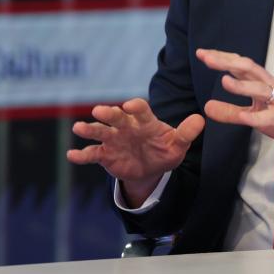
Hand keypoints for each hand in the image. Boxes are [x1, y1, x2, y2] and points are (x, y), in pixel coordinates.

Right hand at [66, 98, 204, 205]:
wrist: (151, 168)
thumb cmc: (164, 151)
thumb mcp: (177, 145)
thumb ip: (186, 133)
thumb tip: (201, 120)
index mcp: (145, 121)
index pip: (140, 110)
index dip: (136, 107)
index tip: (130, 105)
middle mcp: (127, 127)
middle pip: (116, 117)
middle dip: (108, 114)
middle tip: (99, 110)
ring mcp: (114, 140)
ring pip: (100, 132)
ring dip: (90, 129)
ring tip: (78, 128)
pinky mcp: (105, 155)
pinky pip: (92, 154)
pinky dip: (82, 154)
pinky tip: (72, 154)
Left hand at [197, 48, 273, 160]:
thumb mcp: (257, 115)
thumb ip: (231, 111)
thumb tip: (206, 107)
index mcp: (263, 82)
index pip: (240, 65)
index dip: (221, 58)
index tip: (201, 53)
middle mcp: (272, 86)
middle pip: (248, 68)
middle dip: (227, 62)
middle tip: (206, 58)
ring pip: (260, 89)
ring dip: (242, 85)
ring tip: (224, 81)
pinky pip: (271, 116)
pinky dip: (257, 116)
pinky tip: (244, 116)